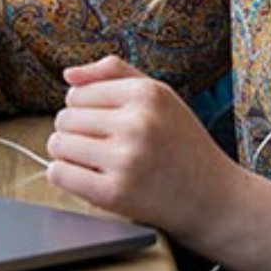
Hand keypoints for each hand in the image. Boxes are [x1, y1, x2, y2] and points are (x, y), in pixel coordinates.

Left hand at [45, 56, 240, 239]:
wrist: (212, 197)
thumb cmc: (182, 143)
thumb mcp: (161, 96)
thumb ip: (115, 74)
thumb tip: (68, 74)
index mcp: (147, 94)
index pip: (76, 92)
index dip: (84, 109)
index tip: (102, 123)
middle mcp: (137, 123)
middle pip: (65, 118)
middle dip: (75, 132)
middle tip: (101, 145)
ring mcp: (125, 159)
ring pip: (58, 144)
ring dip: (69, 154)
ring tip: (95, 161)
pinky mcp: (114, 193)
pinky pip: (59, 174)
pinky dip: (64, 175)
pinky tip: (86, 177)